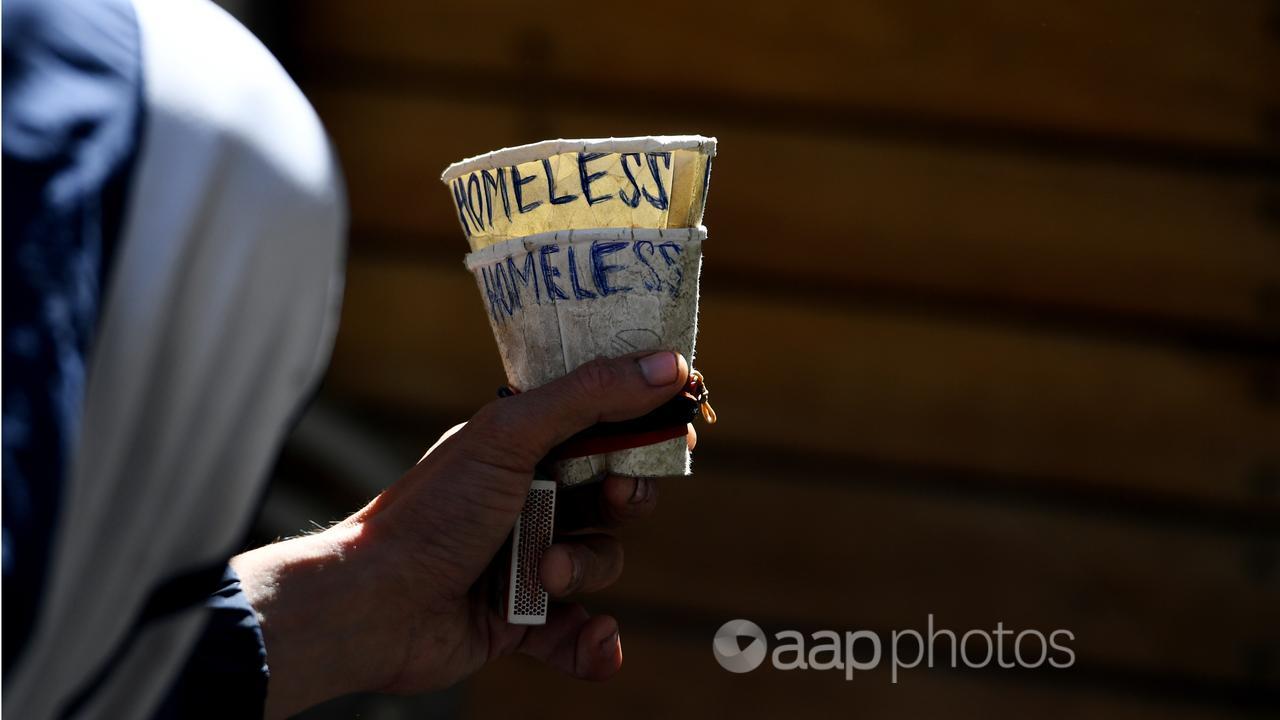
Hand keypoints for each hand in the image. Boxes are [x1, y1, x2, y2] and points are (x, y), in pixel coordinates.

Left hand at [231, 351, 691, 717]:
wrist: (373, 605)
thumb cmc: (434, 511)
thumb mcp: (511, 437)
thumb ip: (591, 397)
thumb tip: (670, 363)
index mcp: (523, 444)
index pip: (603, 423)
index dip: (644, 427)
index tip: (679, 427)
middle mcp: (530, 496)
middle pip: (617, 492)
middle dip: (627, 498)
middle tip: (617, 496)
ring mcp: (528, 558)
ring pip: (603, 559)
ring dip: (585, 567)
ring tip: (545, 573)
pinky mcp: (524, 620)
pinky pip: (580, 632)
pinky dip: (593, 644)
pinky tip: (599, 646)